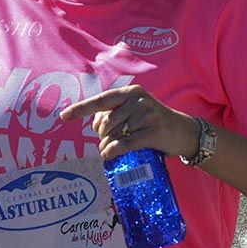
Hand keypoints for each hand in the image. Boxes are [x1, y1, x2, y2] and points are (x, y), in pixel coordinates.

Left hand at [60, 85, 199, 161]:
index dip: (81, 108)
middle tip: (109, 142)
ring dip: (108, 145)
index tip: (63, 116)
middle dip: (102, 136)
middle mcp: (138, 100)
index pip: (101, 100)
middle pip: (106, 122)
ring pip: (115, 133)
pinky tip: (109, 155)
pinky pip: (126, 143)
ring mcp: (148, 115)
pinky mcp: (154, 131)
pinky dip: (114, 150)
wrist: (183, 131)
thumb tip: (95, 126)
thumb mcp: (135, 111)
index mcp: (130, 92)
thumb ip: (115, 114)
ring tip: (111, 150)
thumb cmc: (153, 122)